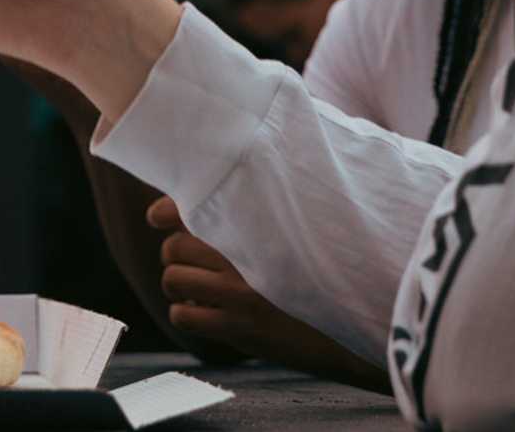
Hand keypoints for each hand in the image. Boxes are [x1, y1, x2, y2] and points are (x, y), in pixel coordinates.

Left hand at [148, 196, 369, 377]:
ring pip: (172, 278)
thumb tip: (233, 188)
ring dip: (180, 285)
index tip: (157, 216)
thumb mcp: (300, 233)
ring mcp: (238, 292)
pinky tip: (210, 314)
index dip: (165, 211)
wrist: (357, 325)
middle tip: (196, 263)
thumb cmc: (327, 273)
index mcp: (257, 224)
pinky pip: (184, 315)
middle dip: (177, 255)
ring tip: (201, 289)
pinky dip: (188, 313)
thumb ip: (264, 212)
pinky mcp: (238, 327)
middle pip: (173, 246)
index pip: (189, 207)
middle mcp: (243, 253)